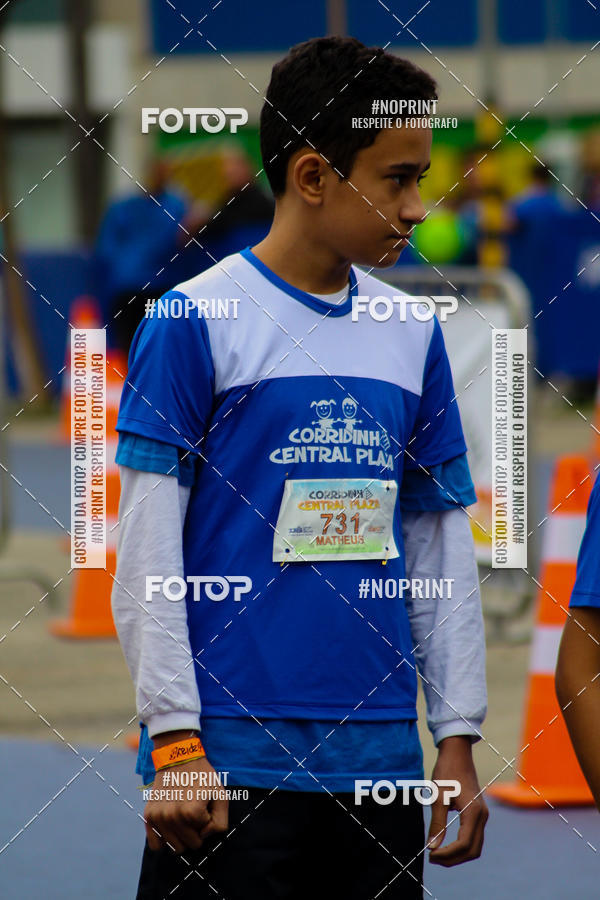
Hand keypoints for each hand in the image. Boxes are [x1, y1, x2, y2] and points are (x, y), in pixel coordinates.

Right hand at [144, 754, 228, 853]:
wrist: (178, 757)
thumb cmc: (202, 777)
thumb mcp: (221, 795)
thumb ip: (220, 823)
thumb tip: (203, 837)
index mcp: (192, 812)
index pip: (204, 835)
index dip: (206, 820)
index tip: (204, 805)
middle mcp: (173, 816)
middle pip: (189, 845)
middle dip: (195, 832)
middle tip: (194, 812)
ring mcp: (159, 817)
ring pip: (174, 847)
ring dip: (181, 835)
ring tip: (182, 815)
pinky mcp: (149, 816)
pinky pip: (155, 845)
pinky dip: (164, 840)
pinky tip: (170, 826)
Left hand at [426, 735, 487, 866]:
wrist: (457, 752)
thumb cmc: (446, 771)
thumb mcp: (438, 797)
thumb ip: (437, 824)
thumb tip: (432, 847)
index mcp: (473, 812)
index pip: (463, 845)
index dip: (447, 854)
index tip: (430, 855)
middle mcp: (482, 816)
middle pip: (472, 850)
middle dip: (453, 858)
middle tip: (432, 858)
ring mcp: (482, 815)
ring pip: (475, 846)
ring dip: (458, 854)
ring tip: (438, 853)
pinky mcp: (478, 813)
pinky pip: (474, 837)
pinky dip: (462, 846)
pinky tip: (446, 844)